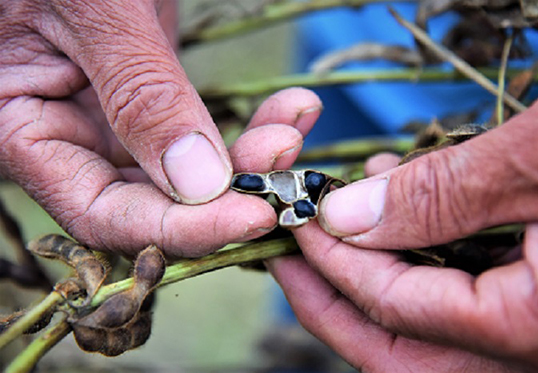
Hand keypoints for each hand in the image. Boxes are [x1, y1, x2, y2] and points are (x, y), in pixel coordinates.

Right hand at [0, 0, 322, 255]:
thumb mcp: (95, 11)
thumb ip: (140, 95)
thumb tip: (197, 183)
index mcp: (29, 131)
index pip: (105, 215)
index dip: (181, 229)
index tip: (252, 216)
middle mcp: (74, 140)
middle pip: (156, 204)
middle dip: (227, 193)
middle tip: (282, 157)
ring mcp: (119, 123)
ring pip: (191, 176)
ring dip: (248, 159)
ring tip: (291, 124)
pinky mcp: (158, 102)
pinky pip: (206, 135)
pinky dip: (249, 127)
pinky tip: (289, 110)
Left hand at [268, 85, 537, 371]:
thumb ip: (439, 196)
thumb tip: (344, 216)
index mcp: (530, 324)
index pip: (392, 308)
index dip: (334, 262)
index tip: (297, 217)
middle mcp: (534, 345)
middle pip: (396, 348)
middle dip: (332, 298)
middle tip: (287, 254)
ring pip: (427, 325)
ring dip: (376, 270)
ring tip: (345, 211)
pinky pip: (463, 295)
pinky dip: (421, 255)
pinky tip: (408, 202)